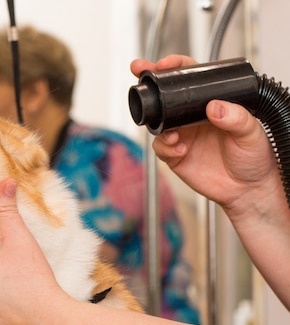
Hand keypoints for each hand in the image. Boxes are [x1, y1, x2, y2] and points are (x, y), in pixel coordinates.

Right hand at [130, 55, 278, 214]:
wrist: (248, 190)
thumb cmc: (254, 158)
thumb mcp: (251, 133)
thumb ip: (236, 118)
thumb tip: (215, 106)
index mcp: (211, 104)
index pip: (190, 80)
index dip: (175, 68)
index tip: (166, 64)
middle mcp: (193, 118)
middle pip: (165, 97)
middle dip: (149, 84)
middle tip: (140, 70)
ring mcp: (182, 136)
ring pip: (157, 122)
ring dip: (158, 123)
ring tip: (172, 134)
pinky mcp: (175, 156)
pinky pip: (160, 147)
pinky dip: (166, 147)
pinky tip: (180, 150)